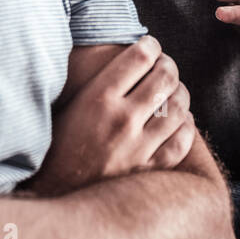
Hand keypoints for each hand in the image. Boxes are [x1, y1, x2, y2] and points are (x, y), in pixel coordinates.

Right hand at [23, 36, 195, 196]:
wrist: (53, 193)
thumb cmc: (57, 145)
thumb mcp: (68, 105)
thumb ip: (94, 80)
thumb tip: (116, 50)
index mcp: (98, 98)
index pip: (140, 56)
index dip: (150, 45)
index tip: (150, 46)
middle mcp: (122, 120)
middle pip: (165, 77)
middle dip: (169, 65)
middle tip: (165, 66)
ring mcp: (138, 146)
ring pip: (179, 107)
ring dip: (180, 93)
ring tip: (173, 91)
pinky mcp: (148, 170)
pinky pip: (182, 141)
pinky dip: (186, 126)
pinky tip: (179, 121)